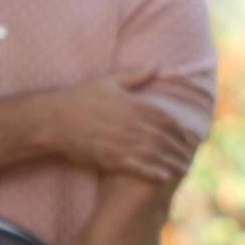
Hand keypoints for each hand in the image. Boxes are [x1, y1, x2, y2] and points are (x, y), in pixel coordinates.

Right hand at [47, 69, 194, 182]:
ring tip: (184, 170)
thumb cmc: (80, 97)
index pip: (167, 120)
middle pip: (165, 139)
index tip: (189, 139)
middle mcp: (132, 125)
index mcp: (135, 106)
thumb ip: (135, 75)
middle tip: (190, 158)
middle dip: (180, 150)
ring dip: (172, 163)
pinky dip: (153, 173)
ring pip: (155, 155)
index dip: (181, 131)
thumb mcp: (109, 81)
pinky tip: (165, 177)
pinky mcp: (110, 158)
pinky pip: (137, 167)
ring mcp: (122, 142)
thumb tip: (157, 66)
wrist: (54, 119)